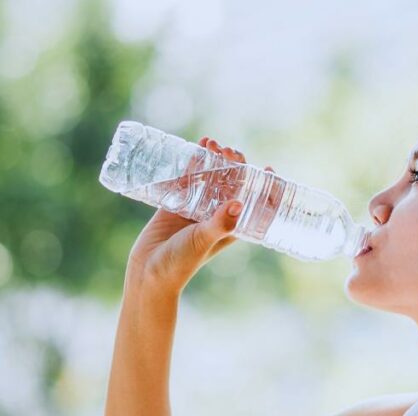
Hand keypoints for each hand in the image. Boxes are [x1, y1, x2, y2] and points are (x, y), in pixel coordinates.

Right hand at [126, 137, 275, 294]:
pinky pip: (187, 178)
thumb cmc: (181, 263)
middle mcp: (217, 216)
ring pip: (210, 178)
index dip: (265, 187)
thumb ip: (219, 224)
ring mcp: (197, 208)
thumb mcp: (203, 241)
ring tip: (211, 143)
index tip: (269, 168)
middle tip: (229, 151)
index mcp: (231, 227)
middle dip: (235, 165)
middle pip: (232, 184)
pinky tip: (195, 147)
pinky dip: (193, 163)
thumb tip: (237, 203)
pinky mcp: (176, 203)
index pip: (255, 204)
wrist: (148, 271)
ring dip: (213, 160)